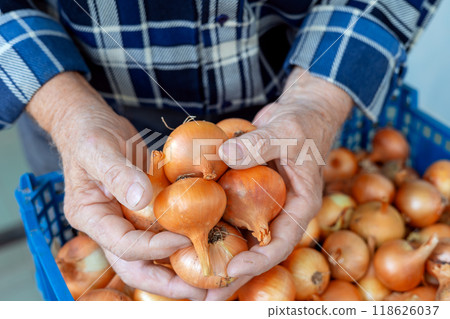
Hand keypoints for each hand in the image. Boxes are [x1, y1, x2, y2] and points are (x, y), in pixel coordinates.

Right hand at [27, 72, 204, 299]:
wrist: (91, 125)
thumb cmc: (89, 134)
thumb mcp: (100, 149)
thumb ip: (118, 174)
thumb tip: (141, 198)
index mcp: (91, 217)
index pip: (123, 245)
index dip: (154, 248)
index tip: (183, 239)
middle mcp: (108, 227)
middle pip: (136, 268)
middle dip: (168, 285)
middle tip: (203, 292)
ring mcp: (124, 222)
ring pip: (150, 259)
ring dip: (178, 273)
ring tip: (210, 282)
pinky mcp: (140, 214)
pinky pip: (160, 236)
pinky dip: (180, 246)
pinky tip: (205, 248)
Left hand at [208, 67, 352, 299]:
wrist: (298, 113)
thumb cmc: (300, 123)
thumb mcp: (285, 131)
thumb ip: (259, 143)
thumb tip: (224, 154)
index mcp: (299, 206)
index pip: (281, 242)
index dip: (258, 261)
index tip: (231, 270)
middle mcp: (280, 211)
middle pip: (257, 250)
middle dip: (233, 275)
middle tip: (205, 295)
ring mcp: (262, 205)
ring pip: (240, 237)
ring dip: (218, 257)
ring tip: (191, 280)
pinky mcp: (246, 195)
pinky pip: (229, 213)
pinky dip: (212, 225)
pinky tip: (187, 236)